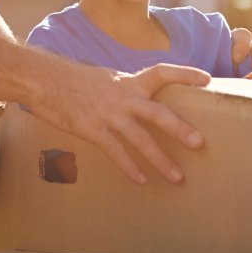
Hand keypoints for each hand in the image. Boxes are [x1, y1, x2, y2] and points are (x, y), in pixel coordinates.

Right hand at [26, 63, 208, 184]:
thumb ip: (125, 88)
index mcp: (128, 81)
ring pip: (140, 139)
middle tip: (200, 143)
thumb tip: (138, 99)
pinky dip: (130, 167)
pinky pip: (116, 152)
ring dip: (160, 160)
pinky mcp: (92, 129)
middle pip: (158, 113)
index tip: (208, 79)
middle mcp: (123, 96)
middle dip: (180, 129)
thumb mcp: (105, 77)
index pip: (162, 72)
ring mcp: (108, 114)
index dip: (185, 74)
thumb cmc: (73, 80)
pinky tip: (141, 180)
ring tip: (177, 177)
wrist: (44, 80)